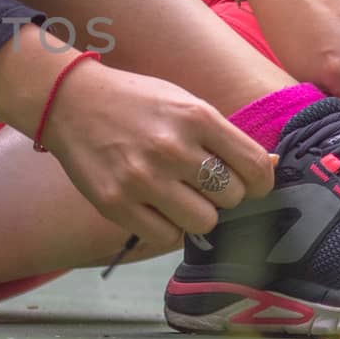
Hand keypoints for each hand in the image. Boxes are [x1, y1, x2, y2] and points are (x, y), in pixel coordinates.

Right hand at [33, 60, 275, 244]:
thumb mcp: (184, 104)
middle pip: (231, 197)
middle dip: (222, 194)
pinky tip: (156, 207)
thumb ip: (224, 137)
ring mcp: (142, 178)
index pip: (254, 166)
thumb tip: (269, 168)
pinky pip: (166, 236)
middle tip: (201, 184)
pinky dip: (167, 227)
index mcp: (196, 117)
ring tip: (178, 196)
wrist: (70, 101)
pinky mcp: (116, 203)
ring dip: (197, 213)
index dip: (259, 182)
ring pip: (204, 222)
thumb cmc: (134, 103)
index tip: (249, 184)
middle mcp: (172, 148)